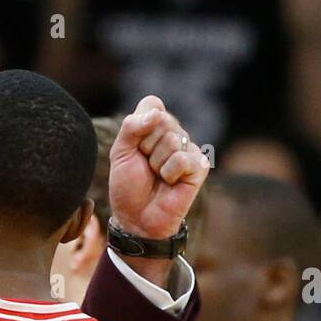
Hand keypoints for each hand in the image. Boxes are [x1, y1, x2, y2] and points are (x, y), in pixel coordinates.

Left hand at [108, 96, 208, 239]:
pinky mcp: (199, 166)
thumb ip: (131, 127)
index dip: (139, 125)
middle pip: (162, 121)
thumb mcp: (120, 153)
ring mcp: (188, 148)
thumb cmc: (128, 186)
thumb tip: (156, 114)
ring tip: (157, 177)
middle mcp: (175, 133)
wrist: (137, 217)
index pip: (152, 104)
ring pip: (171, 141)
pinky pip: (182, 159)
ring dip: (156, 164)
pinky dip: (169, 174)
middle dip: (145, 147)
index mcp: (155, 125)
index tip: (134, 148)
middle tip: (145, 166)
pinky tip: (170, 183)